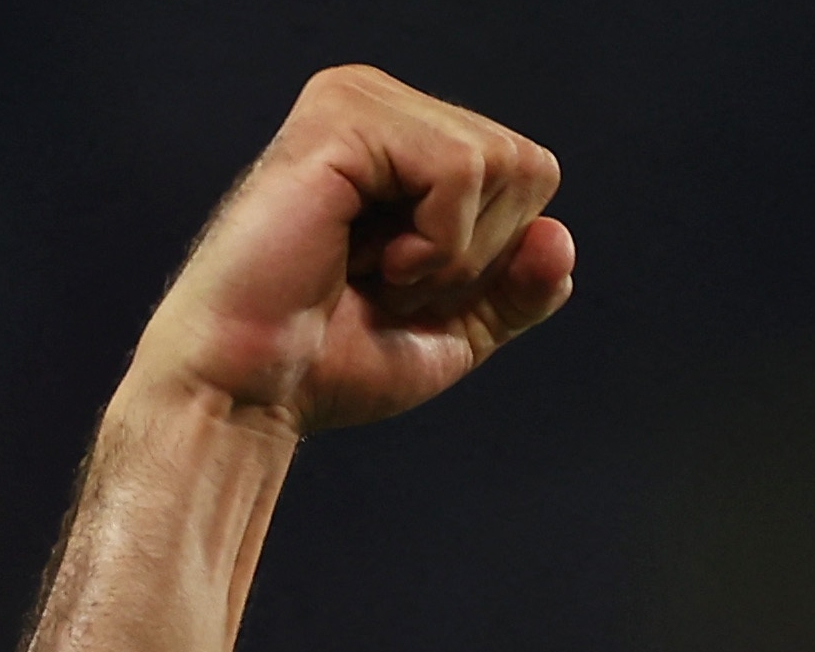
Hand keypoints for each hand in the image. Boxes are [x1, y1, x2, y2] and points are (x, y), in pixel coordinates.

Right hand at [127, 66, 572, 433]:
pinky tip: (362, 256)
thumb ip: (520, 287)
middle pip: (527, 165)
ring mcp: (359, 101)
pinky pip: (459, 168)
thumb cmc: (333, 358)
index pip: (532, 176)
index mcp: (410, 142)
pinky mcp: (339, 117)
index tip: (412, 284)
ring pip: (498, 163)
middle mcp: (385, 104)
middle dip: (479, 253)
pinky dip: (433, 240)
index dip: (497, 256)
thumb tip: (559, 236)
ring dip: (452, 252)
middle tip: (389, 279)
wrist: (256, 388)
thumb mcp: (458, 327)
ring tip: (373, 268)